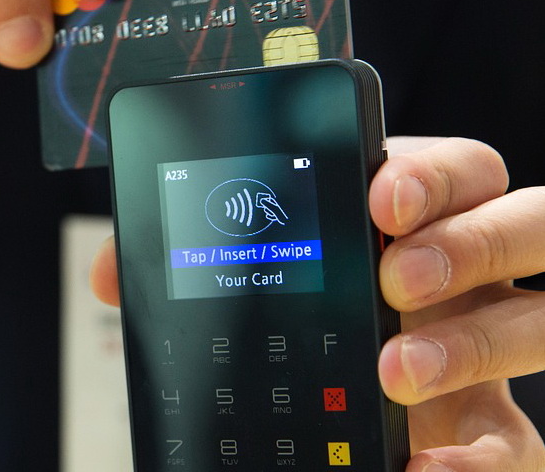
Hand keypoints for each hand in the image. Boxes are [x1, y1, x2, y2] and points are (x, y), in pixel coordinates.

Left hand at [91, 136, 544, 470]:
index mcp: (407, 222)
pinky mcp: (493, 430)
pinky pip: (521, 443)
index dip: (431, 174)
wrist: (320, 422)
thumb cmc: (290, 329)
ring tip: (394, 372)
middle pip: (525, 223)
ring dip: (473, 342)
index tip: (377, 197)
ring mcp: (486, 347)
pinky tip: (424, 468)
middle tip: (392, 278)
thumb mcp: (244, 285)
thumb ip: (184, 263)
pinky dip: (481, 461)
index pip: (455, 169)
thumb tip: (110, 273)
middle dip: (465, 242)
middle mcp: (465, 275)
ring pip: (536, 322)